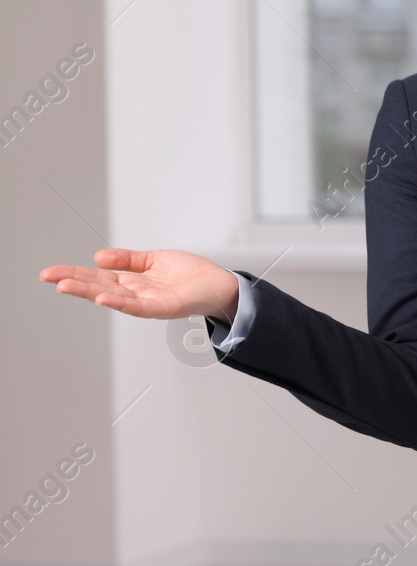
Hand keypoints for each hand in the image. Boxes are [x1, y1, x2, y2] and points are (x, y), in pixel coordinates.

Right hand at [40, 248, 239, 323]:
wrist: (220, 284)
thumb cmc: (190, 274)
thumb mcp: (154, 260)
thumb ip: (128, 259)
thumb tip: (97, 258)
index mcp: (131, 281)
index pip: (96, 276)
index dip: (74, 274)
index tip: (50, 272)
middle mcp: (135, 293)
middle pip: (98, 286)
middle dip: (72, 282)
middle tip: (47, 277)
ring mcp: (147, 302)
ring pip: (112, 297)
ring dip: (88, 292)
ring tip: (65, 286)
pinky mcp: (162, 308)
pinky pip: (137, 307)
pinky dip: (119, 302)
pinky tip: (102, 297)